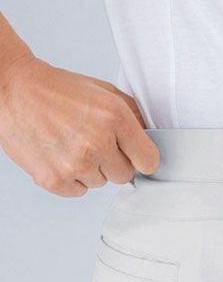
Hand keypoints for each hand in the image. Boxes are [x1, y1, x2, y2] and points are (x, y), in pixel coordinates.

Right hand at [0, 55, 159, 195]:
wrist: (12, 90)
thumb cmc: (60, 90)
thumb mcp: (105, 92)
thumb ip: (134, 114)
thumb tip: (149, 136)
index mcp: (116, 118)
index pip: (149, 161)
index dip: (142, 158)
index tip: (134, 154)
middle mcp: (98, 143)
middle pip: (125, 175)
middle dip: (114, 162)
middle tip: (95, 144)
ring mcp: (75, 164)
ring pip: (101, 183)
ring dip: (92, 169)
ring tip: (72, 145)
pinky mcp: (53, 180)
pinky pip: (79, 191)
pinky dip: (72, 179)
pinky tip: (61, 156)